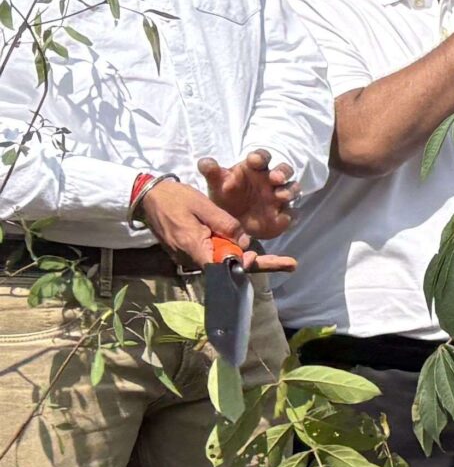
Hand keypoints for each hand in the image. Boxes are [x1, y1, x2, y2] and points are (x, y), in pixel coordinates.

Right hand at [136, 177, 294, 273]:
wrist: (148, 198)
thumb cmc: (175, 199)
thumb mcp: (202, 205)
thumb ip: (224, 224)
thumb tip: (243, 242)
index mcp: (194, 246)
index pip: (220, 265)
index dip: (240, 264)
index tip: (256, 258)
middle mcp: (193, 258)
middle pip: (229, 268)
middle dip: (259, 266)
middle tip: (290, 265)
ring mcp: (192, 257)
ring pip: (225, 263)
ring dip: (252, 261)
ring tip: (286, 263)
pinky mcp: (194, 252)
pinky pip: (217, 257)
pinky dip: (237, 255)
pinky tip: (258, 254)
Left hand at [196, 151, 297, 237]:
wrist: (232, 221)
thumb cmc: (226, 196)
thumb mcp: (216, 184)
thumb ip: (211, 173)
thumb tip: (205, 162)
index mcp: (254, 169)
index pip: (262, 157)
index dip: (260, 157)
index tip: (254, 160)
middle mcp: (270, 180)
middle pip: (284, 170)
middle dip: (282, 172)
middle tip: (276, 178)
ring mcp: (279, 197)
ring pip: (292, 189)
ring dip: (289, 191)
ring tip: (281, 197)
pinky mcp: (284, 215)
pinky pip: (292, 213)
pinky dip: (290, 215)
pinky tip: (283, 218)